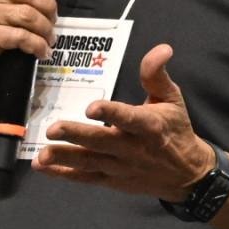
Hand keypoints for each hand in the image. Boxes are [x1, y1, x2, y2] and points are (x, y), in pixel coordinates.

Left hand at [36, 43, 215, 199]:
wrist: (186, 174)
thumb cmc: (176, 130)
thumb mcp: (172, 99)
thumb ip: (157, 74)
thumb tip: (162, 48)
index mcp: (150, 126)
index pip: (129, 119)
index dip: (111, 113)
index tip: (91, 107)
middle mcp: (133, 148)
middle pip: (102, 142)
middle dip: (77, 136)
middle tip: (53, 129)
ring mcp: (120, 167)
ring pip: (89, 163)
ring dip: (65, 158)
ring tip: (42, 155)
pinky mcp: (111, 180)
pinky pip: (85, 178)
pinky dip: (63, 174)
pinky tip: (42, 166)